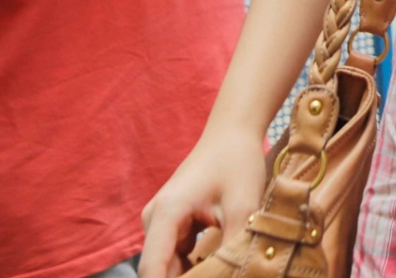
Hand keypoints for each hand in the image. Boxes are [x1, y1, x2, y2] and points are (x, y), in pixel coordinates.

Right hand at [139, 125, 268, 277]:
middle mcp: (154, 219)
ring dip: (192, 275)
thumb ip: (232, 250)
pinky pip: (176, 255)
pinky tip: (218, 268)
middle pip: (160, 270)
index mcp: (165, 214)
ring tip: (222, 272)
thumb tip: (237, 276)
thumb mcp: (243, 208)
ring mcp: (160, 220)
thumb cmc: (237, 163)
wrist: (232, 132)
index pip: (152, 271)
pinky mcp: (171, 222)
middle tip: (221, 276)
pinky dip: (194, 266)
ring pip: (169, 265)